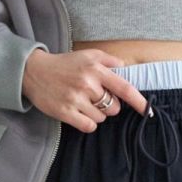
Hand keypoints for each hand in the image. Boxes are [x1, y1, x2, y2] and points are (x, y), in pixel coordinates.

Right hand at [21, 48, 148, 131]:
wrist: (33, 71)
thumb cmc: (64, 64)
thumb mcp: (87, 55)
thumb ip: (108, 60)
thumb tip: (125, 68)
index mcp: (96, 69)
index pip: (124, 88)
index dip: (138, 101)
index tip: (147, 111)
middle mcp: (87, 84)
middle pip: (113, 108)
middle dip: (108, 106)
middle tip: (94, 97)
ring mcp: (76, 99)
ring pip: (101, 118)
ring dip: (96, 114)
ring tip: (82, 102)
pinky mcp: (65, 112)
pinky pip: (88, 126)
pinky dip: (87, 123)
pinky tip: (79, 113)